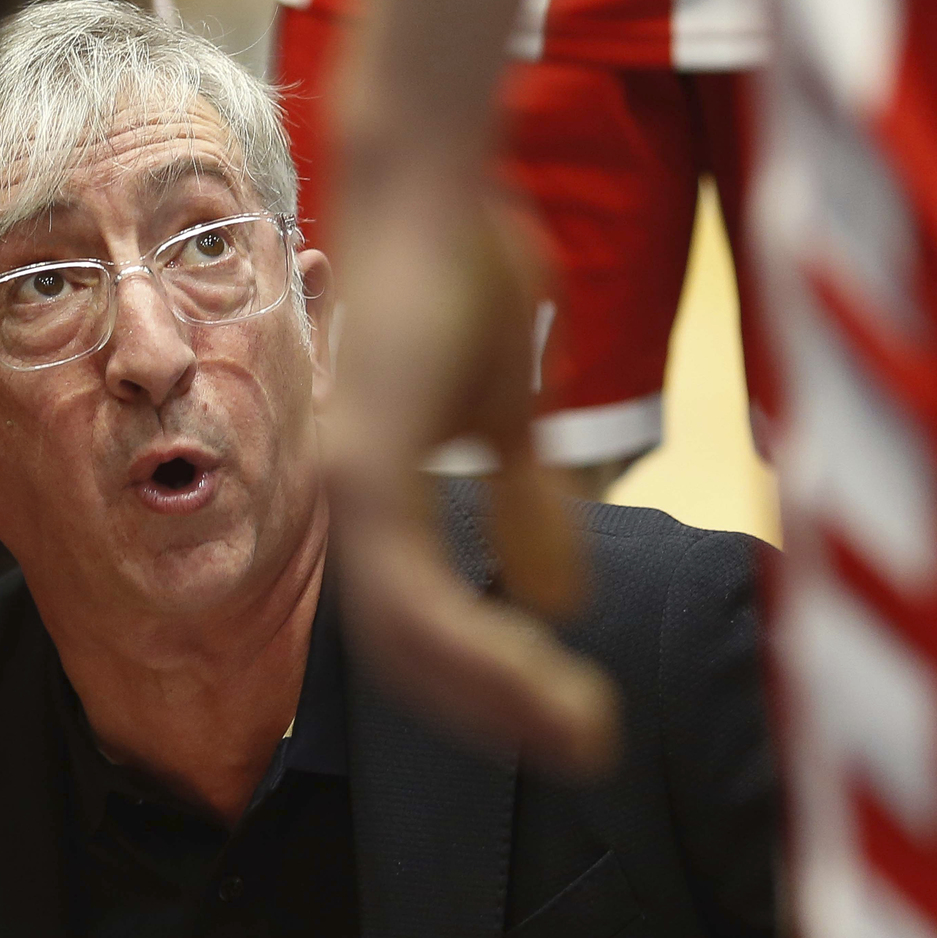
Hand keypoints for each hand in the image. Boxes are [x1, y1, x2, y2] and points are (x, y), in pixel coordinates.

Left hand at [323, 191, 616, 772]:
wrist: (434, 187)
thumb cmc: (467, 271)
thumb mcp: (511, 406)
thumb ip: (528, 497)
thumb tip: (559, 598)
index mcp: (383, 496)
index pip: (426, 626)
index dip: (493, 682)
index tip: (568, 720)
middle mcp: (356, 505)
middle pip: (414, 656)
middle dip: (500, 711)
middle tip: (582, 751)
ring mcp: (353, 488)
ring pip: (411, 642)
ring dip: (498, 694)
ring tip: (577, 731)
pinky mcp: (366, 467)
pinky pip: (415, 592)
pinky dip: (479, 640)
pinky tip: (545, 667)